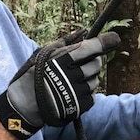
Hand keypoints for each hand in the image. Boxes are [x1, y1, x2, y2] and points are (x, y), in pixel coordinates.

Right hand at [0, 31, 120, 138]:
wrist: (25, 106)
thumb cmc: (33, 76)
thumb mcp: (43, 54)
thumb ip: (65, 42)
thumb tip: (83, 32)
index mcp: (62, 60)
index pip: (91, 48)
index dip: (105, 42)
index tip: (114, 38)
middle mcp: (72, 75)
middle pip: (97, 64)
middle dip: (92, 62)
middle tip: (80, 65)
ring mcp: (77, 92)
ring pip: (95, 80)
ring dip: (88, 78)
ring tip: (71, 81)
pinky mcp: (80, 107)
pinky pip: (93, 95)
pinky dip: (86, 92)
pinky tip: (73, 91)